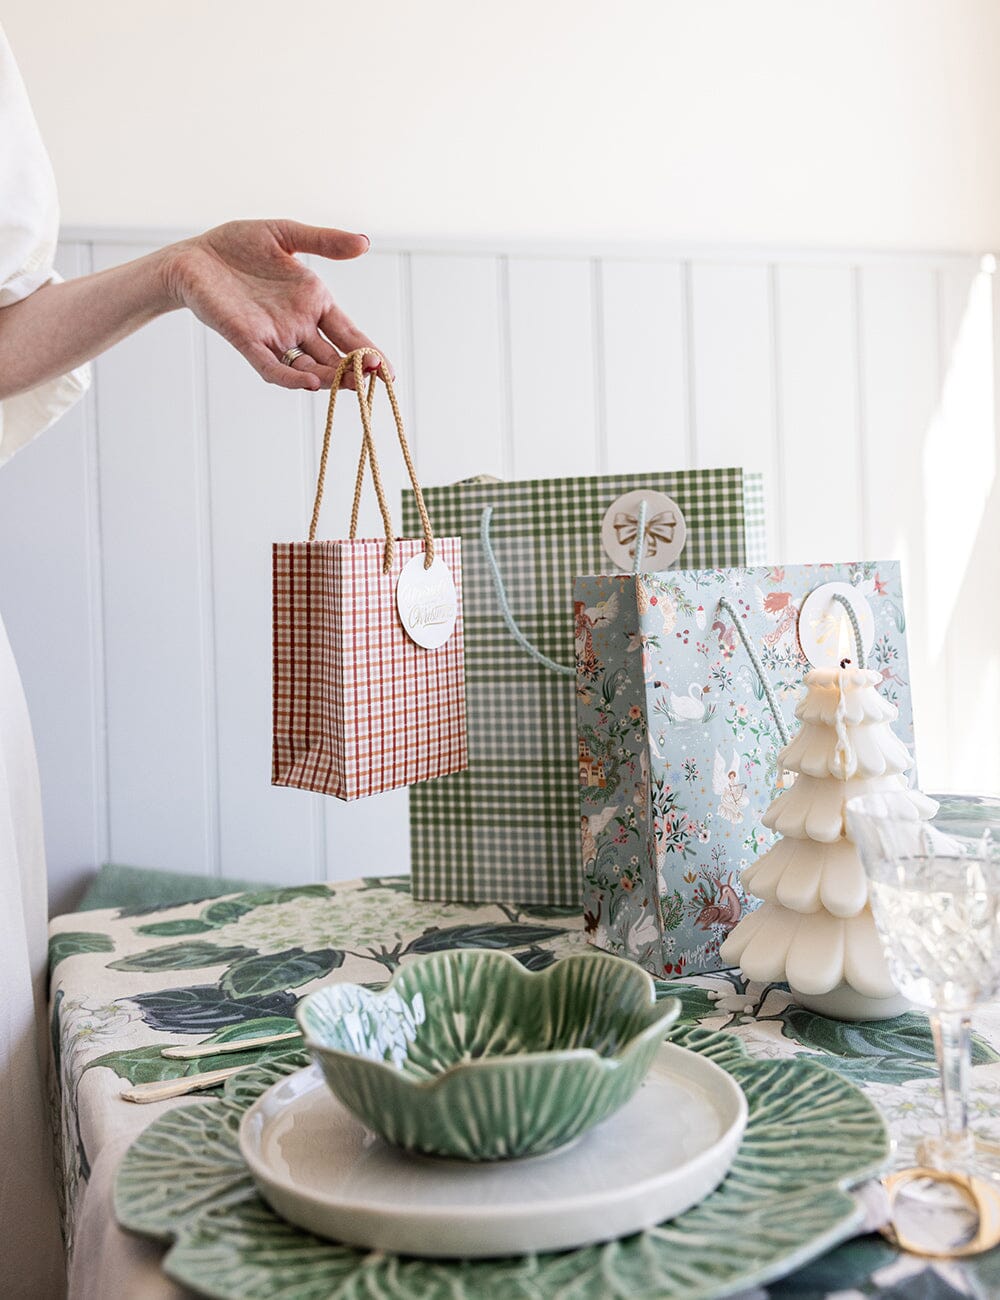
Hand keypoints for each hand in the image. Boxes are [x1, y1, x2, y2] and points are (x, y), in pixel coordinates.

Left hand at [160, 219, 392, 390]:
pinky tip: (310, 382)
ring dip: (331, 379)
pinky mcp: (248, 342)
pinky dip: (291, 377)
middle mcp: (298, 325)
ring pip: (309, 367)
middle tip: (379, 379)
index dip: (369, 352)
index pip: (349, 334)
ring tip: (353, 385)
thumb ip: (324, 241)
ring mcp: (275, 337)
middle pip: (334, 357)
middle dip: (356, 371)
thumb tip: (365, 242)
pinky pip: (273, 367)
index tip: (388, 370)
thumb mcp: (285, 234)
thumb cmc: (235, 245)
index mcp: (313, 302)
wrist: (191, 257)